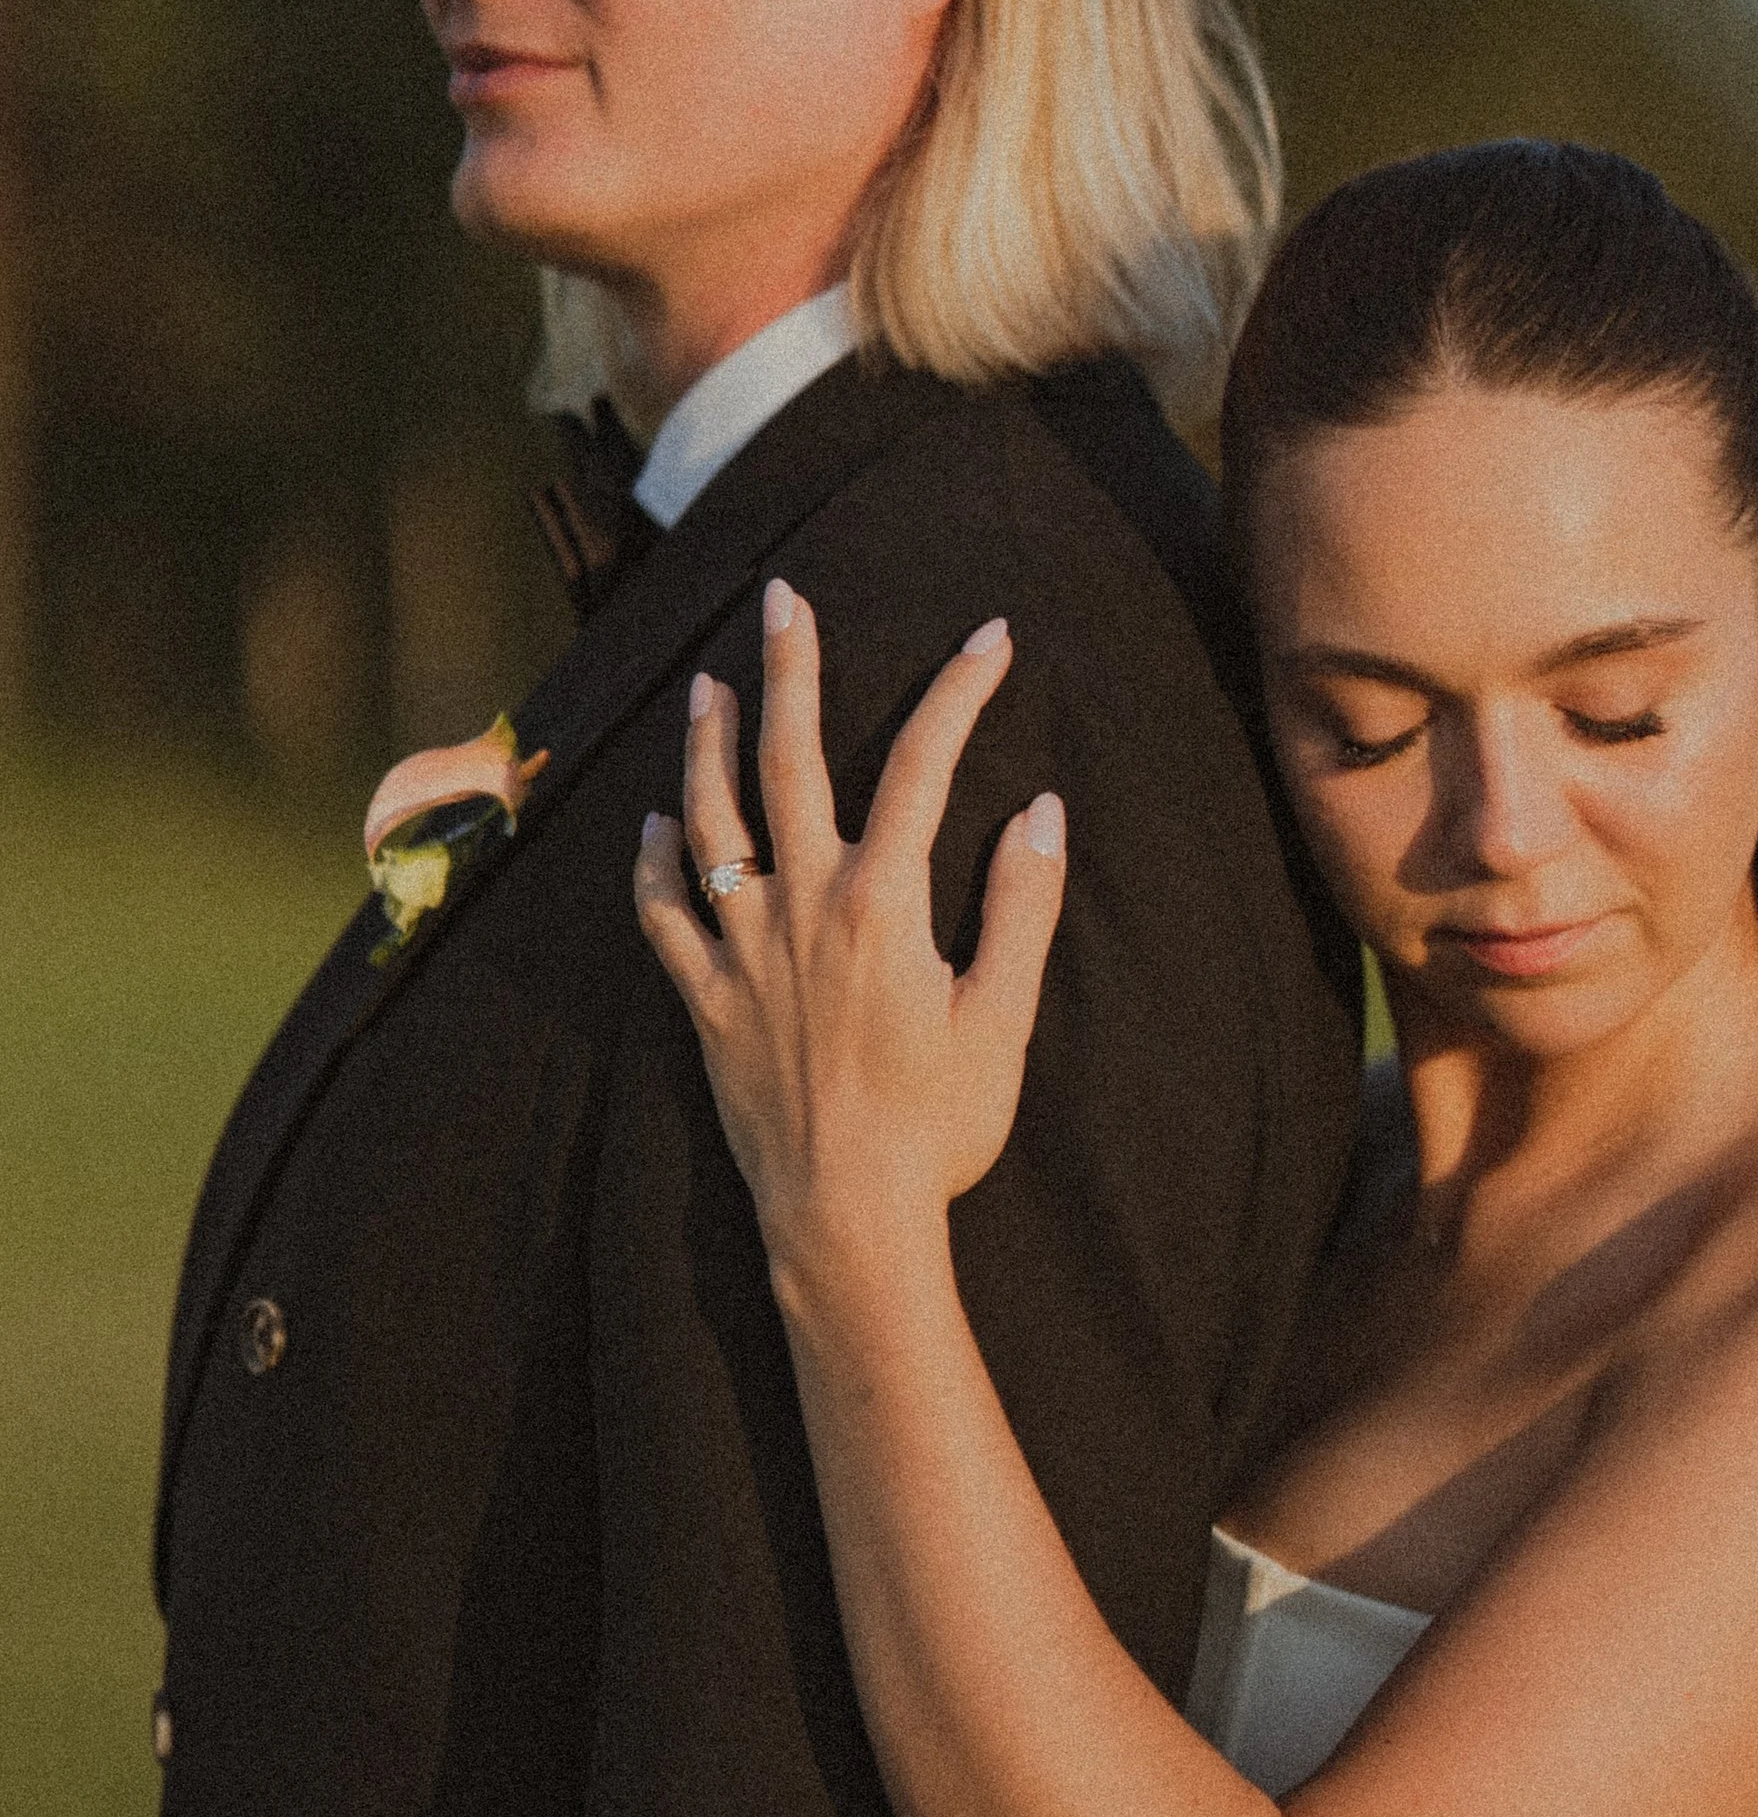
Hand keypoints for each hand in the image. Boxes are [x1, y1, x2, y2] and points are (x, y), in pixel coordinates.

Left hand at [634, 578, 1066, 1275]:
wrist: (845, 1217)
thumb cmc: (939, 1125)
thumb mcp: (1003, 1017)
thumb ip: (1022, 907)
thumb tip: (1043, 812)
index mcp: (883, 903)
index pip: (926, 766)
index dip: (960, 691)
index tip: (989, 635)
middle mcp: (803, 907)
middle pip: (790, 760)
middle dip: (790, 669)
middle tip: (783, 599)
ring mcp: (743, 952)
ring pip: (712, 820)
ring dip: (707, 742)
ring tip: (707, 682)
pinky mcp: (704, 1001)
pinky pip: (663, 915)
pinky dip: (656, 861)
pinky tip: (657, 822)